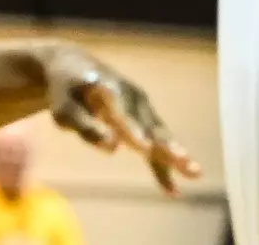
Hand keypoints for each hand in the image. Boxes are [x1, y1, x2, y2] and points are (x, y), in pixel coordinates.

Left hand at [42, 43, 200, 194]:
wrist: (75, 66)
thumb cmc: (66, 90)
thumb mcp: (63, 107)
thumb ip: (84, 126)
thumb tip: (113, 149)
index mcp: (110, 87)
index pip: (123, 112)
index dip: (134, 130)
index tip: (144, 148)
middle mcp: (132, 96)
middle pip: (150, 124)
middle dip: (166, 144)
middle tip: (182, 159)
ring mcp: (141, 108)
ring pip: (160, 134)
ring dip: (176, 154)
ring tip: (195, 172)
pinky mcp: (143, 120)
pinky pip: (155, 145)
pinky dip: (162, 167)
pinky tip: (173, 191)